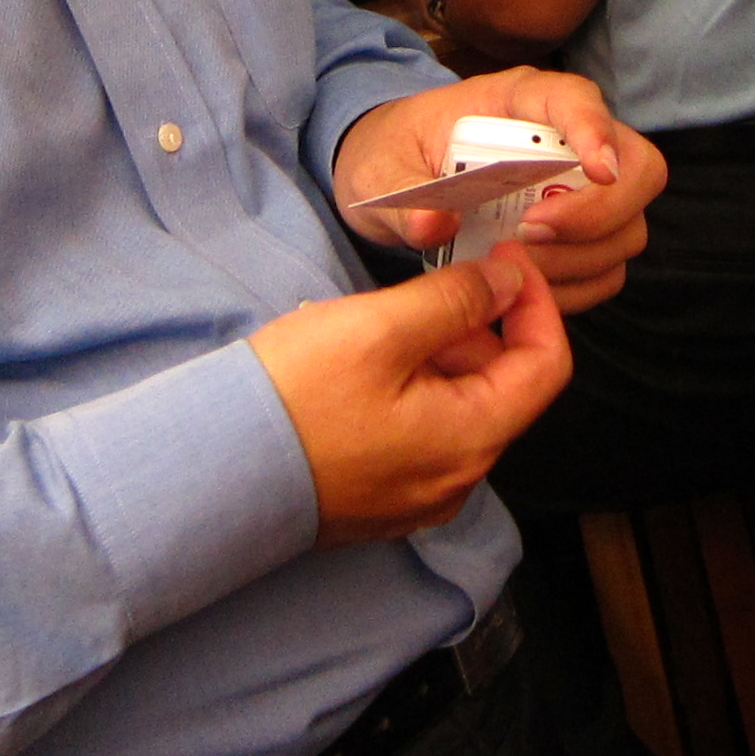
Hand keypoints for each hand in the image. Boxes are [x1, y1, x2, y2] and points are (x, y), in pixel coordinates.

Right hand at [251, 249, 570, 545]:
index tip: (504, 258)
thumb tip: (510, 285)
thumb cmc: (293, 397)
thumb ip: (457, 300)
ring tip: (371, 330)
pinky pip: (419, 432)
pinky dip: (407, 389)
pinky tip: (354, 369)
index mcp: (470, 440)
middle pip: (500, 385)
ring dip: (434, 355)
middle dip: (472, 327)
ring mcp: (415, 495)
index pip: (546, 364)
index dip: (535, 301)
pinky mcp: (378, 497)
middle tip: (414, 294)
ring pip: (456, 405)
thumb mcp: (380, 327)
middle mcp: (454, 481)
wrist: (208, 470)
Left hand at [333, 68, 665, 313]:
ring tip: (518, 263)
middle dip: (597, 213)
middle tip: (530, 232)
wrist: (393, 175)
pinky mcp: (579, 234)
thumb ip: (404, 197)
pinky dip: (577, 285)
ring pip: (628, 226)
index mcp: (519, 100)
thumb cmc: (394, 156)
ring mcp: (580, 188)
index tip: (598, 171)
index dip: (598, 132)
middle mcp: (566, 138)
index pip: (580, 100)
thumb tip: (435, 225)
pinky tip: (529, 285)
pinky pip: (607, 267)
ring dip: (582, 256)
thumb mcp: (381, 170)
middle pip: (637, 168)